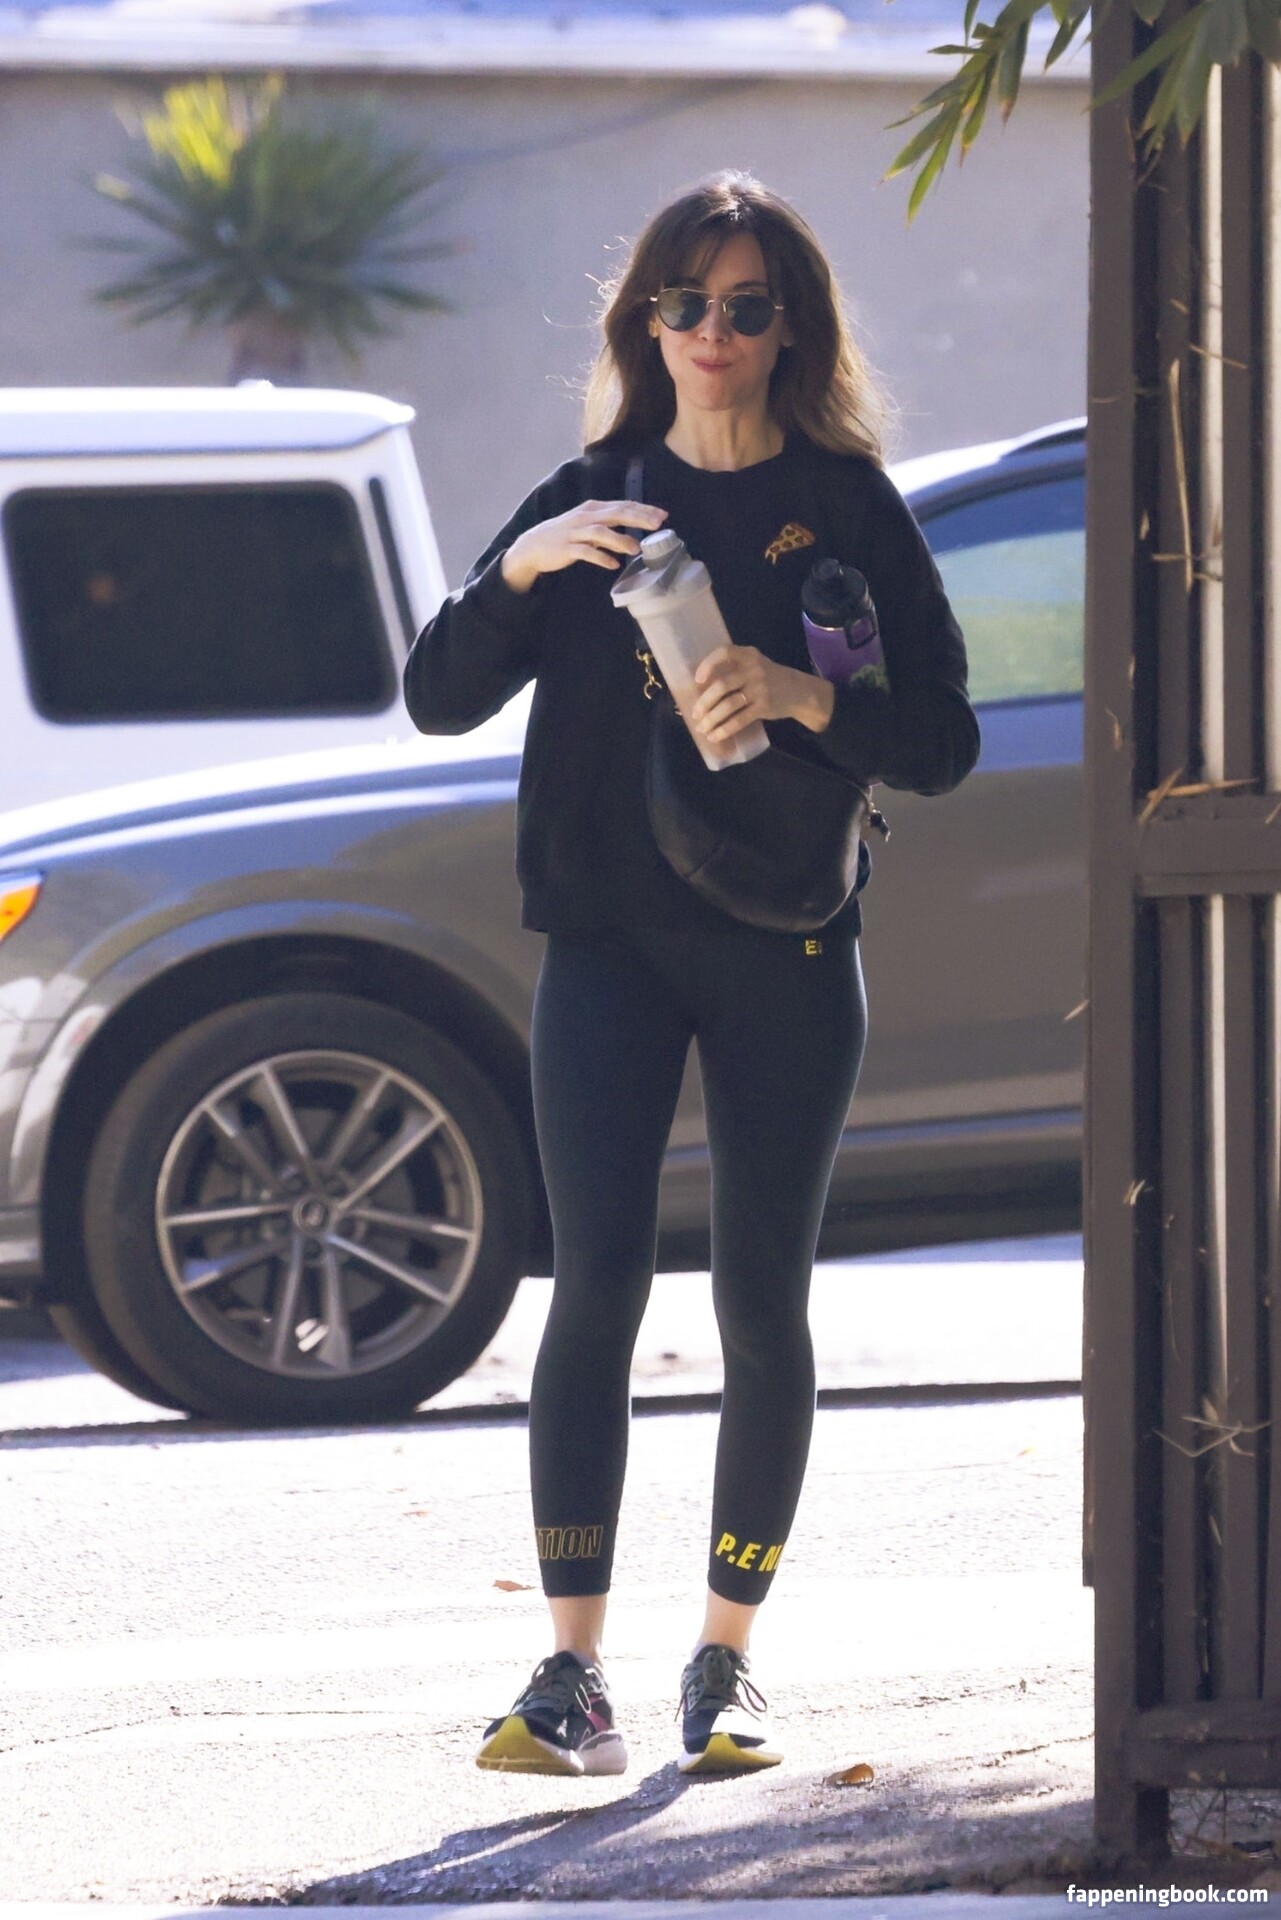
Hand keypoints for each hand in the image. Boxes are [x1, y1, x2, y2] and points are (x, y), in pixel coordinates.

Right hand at [501, 499, 667, 593]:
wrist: (534, 545)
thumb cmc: (565, 535)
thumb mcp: (588, 525)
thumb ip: (609, 527)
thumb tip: (632, 536)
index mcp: (593, 509)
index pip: (623, 505)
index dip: (643, 509)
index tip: (662, 515)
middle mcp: (586, 517)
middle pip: (615, 513)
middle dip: (638, 518)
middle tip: (657, 524)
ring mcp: (575, 532)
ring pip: (601, 532)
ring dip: (619, 539)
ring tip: (635, 548)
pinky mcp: (567, 548)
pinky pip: (586, 552)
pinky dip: (600, 558)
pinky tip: (613, 564)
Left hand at [690, 645, 835, 743]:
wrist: (799, 692)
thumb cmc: (769, 678)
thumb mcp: (756, 665)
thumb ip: (734, 669)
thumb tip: (701, 689)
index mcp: (748, 655)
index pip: (724, 652)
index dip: (708, 664)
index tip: (697, 680)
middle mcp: (754, 669)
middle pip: (722, 685)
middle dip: (705, 702)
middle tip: (695, 714)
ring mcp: (760, 689)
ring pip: (728, 705)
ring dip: (712, 719)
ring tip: (702, 728)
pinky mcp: (764, 707)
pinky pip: (739, 720)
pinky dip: (724, 729)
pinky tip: (715, 736)